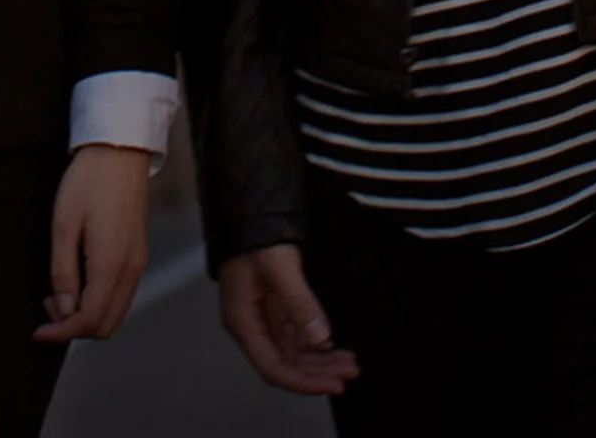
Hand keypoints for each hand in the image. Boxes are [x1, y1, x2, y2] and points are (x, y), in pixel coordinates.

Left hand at [33, 144, 150, 342]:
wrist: (121, 148)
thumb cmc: (88, 181)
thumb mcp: (64, 224)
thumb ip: (63, 272)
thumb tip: (63, 310)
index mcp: (111, 263)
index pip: (89, 320)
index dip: (61, 332)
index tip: (37, 331)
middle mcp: (131, 268)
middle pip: (107, 325)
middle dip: (74, 327)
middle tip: (47, 307)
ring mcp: (139, 260)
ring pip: (117, 311)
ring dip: (87, 315)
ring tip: (59, 293)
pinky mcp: (139, 251)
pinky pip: (122, 294)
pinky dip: (100, 301)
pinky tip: (79, 281)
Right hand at [219, 243, 358, 395]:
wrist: (251, 211)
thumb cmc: (257, 237)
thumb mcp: (280, 268)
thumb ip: (300, 304)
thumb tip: (321, 339)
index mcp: (244, 322)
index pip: (274, 368)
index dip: (305, 382)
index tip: (334, 384)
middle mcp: (252, 326)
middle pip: (286, 364)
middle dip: (319, 372)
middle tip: (351, 372)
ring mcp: (263, 317)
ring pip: (293, 351)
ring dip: (320, 359)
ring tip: (350, 362)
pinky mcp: (274, 307)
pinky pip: (295, 334)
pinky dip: (315, 342)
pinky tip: (333, 345)